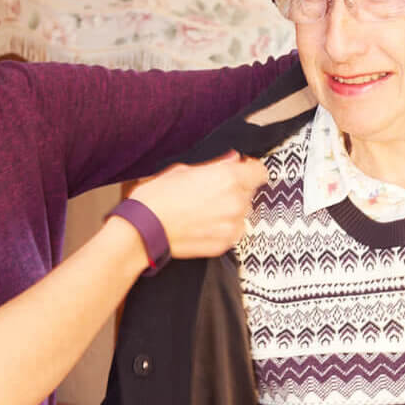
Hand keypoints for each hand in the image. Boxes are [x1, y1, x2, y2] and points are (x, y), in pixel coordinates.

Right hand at [127, 151, 268, 259]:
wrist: (144, 229)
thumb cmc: (158, 197)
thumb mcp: (184, 170)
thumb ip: (215, 165)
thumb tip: (232, 160)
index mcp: (228, 178)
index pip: (260, 172)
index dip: (249, 169)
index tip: (240, 171)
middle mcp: (236, 202)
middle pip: (250, 192)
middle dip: (236, 190)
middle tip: (213, 191)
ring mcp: (232, 226)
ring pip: (242, 213)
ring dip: (230, 210)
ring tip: (205, 209)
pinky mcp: (224, 244)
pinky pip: (233, 231)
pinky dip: (223, 227)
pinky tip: (203, 223)